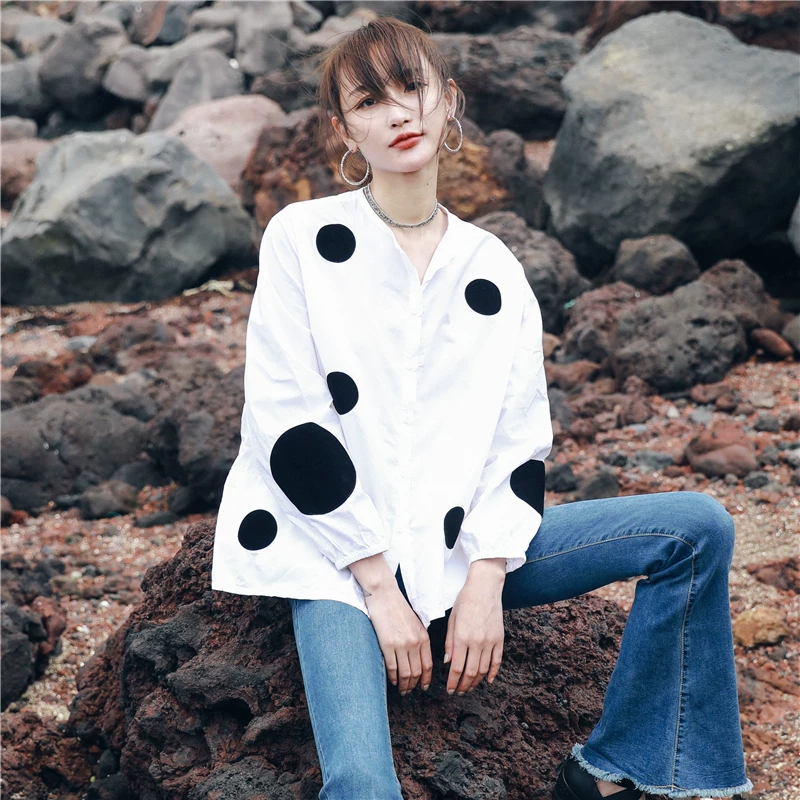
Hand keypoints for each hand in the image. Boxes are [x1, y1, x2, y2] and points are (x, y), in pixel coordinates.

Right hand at [363, 583, 432, 695]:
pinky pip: (392, 668)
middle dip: (413, 685)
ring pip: (405, 673)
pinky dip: (392, 677)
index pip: (428, 665)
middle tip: (409, 692)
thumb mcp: (415, 623)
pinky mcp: (387, 644)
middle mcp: (414, 642)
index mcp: (423, 637)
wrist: (384, 595)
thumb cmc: (398, 607)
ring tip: (401, 690)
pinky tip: (392, 680)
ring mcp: (401, 644)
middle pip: (417, 672)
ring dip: (404, 685)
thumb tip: (418, 658)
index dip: (426, 679)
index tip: (424, 687)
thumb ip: (419, 639)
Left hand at [444, 574, 504, 694]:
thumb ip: (450, 642)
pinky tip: (487, 679)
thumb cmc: (465, 601)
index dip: (453, 682)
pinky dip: (492, 673)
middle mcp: (477, 642)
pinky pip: (497, 661)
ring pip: (483, 670)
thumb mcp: (452, 619)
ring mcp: (490, 641)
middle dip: (464, 686)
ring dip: (476, 682)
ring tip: (470, 687)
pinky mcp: (500, 639)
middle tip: (459, 692)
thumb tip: (448, 662)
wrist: (485, 587)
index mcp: (462, 637)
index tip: (450, 690)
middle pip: (470, 673)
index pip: (456, 668)